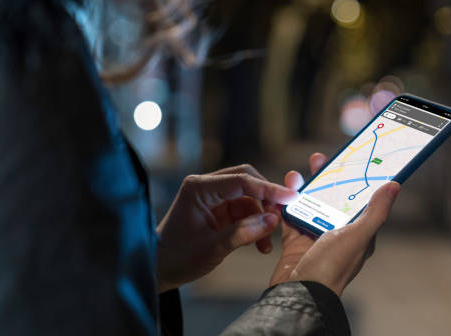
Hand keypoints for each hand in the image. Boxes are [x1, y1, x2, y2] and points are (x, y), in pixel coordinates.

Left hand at [156, 164, 296, 292]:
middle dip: (267, 199)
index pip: (241, 180)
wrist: (159, 270)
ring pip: (249, 197)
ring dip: (262, 217)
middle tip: (281, 218)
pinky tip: (260, 244)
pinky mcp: (218, 209)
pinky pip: (244, 210)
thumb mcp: (213, 248)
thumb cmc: (178, 257)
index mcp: (200, 188)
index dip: (268, 189)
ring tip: (267, 243)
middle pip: (248, 181)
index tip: (291, 197)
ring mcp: (213, 197)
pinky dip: (254, 224)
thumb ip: (244, 232)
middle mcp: (206, 187)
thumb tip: (273, 220)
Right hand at [269, 153, 400, 295]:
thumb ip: (376, 211)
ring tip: (296, 175)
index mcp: (357, 233)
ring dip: (303, 189)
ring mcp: (315, 237)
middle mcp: (337, 234)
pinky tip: (282, 192)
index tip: (349, 161)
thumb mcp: (358, 236)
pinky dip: (286, 205)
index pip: (359, 200)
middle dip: (325, 179)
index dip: (354, 180)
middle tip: (319, 159)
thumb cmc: (332, 267)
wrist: (298, 293)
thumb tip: (394, 186)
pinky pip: (290, 218)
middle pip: (332, 199)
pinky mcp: (295, 242)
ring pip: (310, 205)